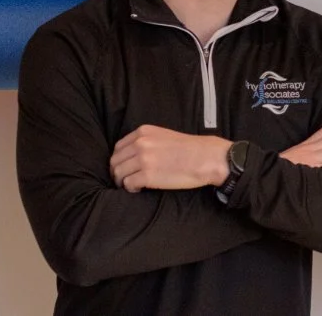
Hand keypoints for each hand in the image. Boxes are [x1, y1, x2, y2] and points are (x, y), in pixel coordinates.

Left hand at [110, 125, 231, 192]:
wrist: (206, 158)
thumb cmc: (189, 149)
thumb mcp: (164, 136)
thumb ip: (146, 141)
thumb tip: (132, 156)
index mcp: (144, 132)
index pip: (118, 147)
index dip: (120, 160)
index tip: (125, 168)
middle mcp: (140, 143)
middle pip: (115, 161)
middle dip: (117, 172)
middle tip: (125, 180)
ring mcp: (143, 159)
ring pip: (118, 174)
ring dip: (123, 182)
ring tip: (134, 185)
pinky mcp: (147, 176)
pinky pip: (128, 184)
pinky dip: (131, 189)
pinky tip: (140, 189)